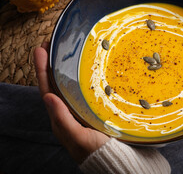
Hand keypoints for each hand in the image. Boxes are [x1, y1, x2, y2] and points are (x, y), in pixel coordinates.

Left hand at [34, 42, 109, 163]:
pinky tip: (92, 67)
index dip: (42, 69)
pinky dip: (86, 76)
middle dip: (52, 64)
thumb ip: (63, 120)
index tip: (40, 49)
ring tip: (68, 50)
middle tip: (53, 43)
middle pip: (57, 84)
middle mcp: (70, 111)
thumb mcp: (78, 138)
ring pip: (71, 85)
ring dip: (67, 67)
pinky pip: (87, 89)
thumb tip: (48, 96)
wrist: (120, 161)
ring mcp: (83, 109)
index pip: (47, 89)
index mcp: (62, 118)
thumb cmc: (98, 152)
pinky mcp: (97, 108)